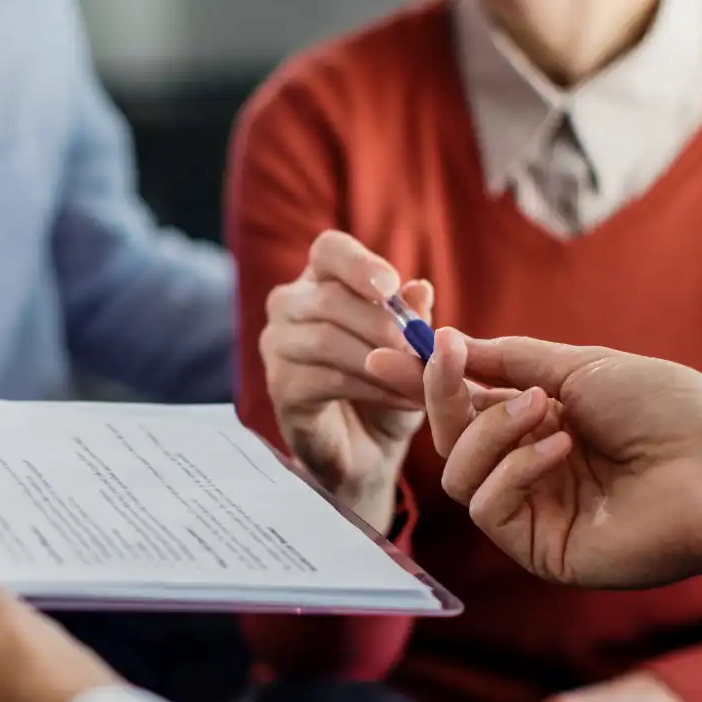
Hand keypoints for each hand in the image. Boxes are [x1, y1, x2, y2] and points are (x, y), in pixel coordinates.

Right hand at [260, 230, 434, 529]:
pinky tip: (404, 400)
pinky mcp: (280, 388)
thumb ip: (412, 318)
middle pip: (329, 298)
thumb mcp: (410, 350)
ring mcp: (277, 347)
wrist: (368, 450)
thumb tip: (418, 289)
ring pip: (326, 339)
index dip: (358, 264)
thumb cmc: (387, 387)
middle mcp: (289, 306)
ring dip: (382, 361)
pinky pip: (326, 380)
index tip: (390, 286)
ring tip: (421, 382)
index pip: (329, 250)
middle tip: (423, 350)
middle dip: (383, 325)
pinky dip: (373, 389)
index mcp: (321, 281)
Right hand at [367, 329, 701, 589]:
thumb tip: (446, 344)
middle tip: (449, 360)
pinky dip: (514, 469)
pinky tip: (559, 449)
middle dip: (445, 399)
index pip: (468, 408)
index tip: (403, 349)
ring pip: (459, 475)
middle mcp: (533, 472)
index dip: (433, 382)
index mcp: (544, 428)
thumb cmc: (668, 410)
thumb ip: (508, 361)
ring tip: (546, 410)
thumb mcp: (579, 367)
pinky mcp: (541, 550)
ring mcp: (535, 514)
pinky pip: (488, 507)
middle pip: (452, 442)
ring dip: (491, 432)